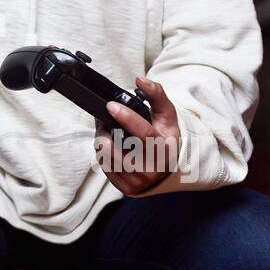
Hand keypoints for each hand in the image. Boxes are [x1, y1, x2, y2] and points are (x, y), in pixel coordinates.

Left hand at [93, 76, 181, 195]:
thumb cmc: (164, 137)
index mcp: (164, 150)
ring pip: (107, 157)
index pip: (143, 134)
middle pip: (118, 148)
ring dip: (103, 141)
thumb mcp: (166, 114)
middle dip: (106, 131)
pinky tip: (113, 148)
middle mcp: (151, 170)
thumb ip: (156, 94)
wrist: (167, 167)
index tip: (111, 105)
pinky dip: (104, 155)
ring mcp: (138, 182)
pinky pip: (105, 167)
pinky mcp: (126, 189)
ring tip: (110, 133)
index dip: (126, 118)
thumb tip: (140, 80)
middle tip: (107, 120)